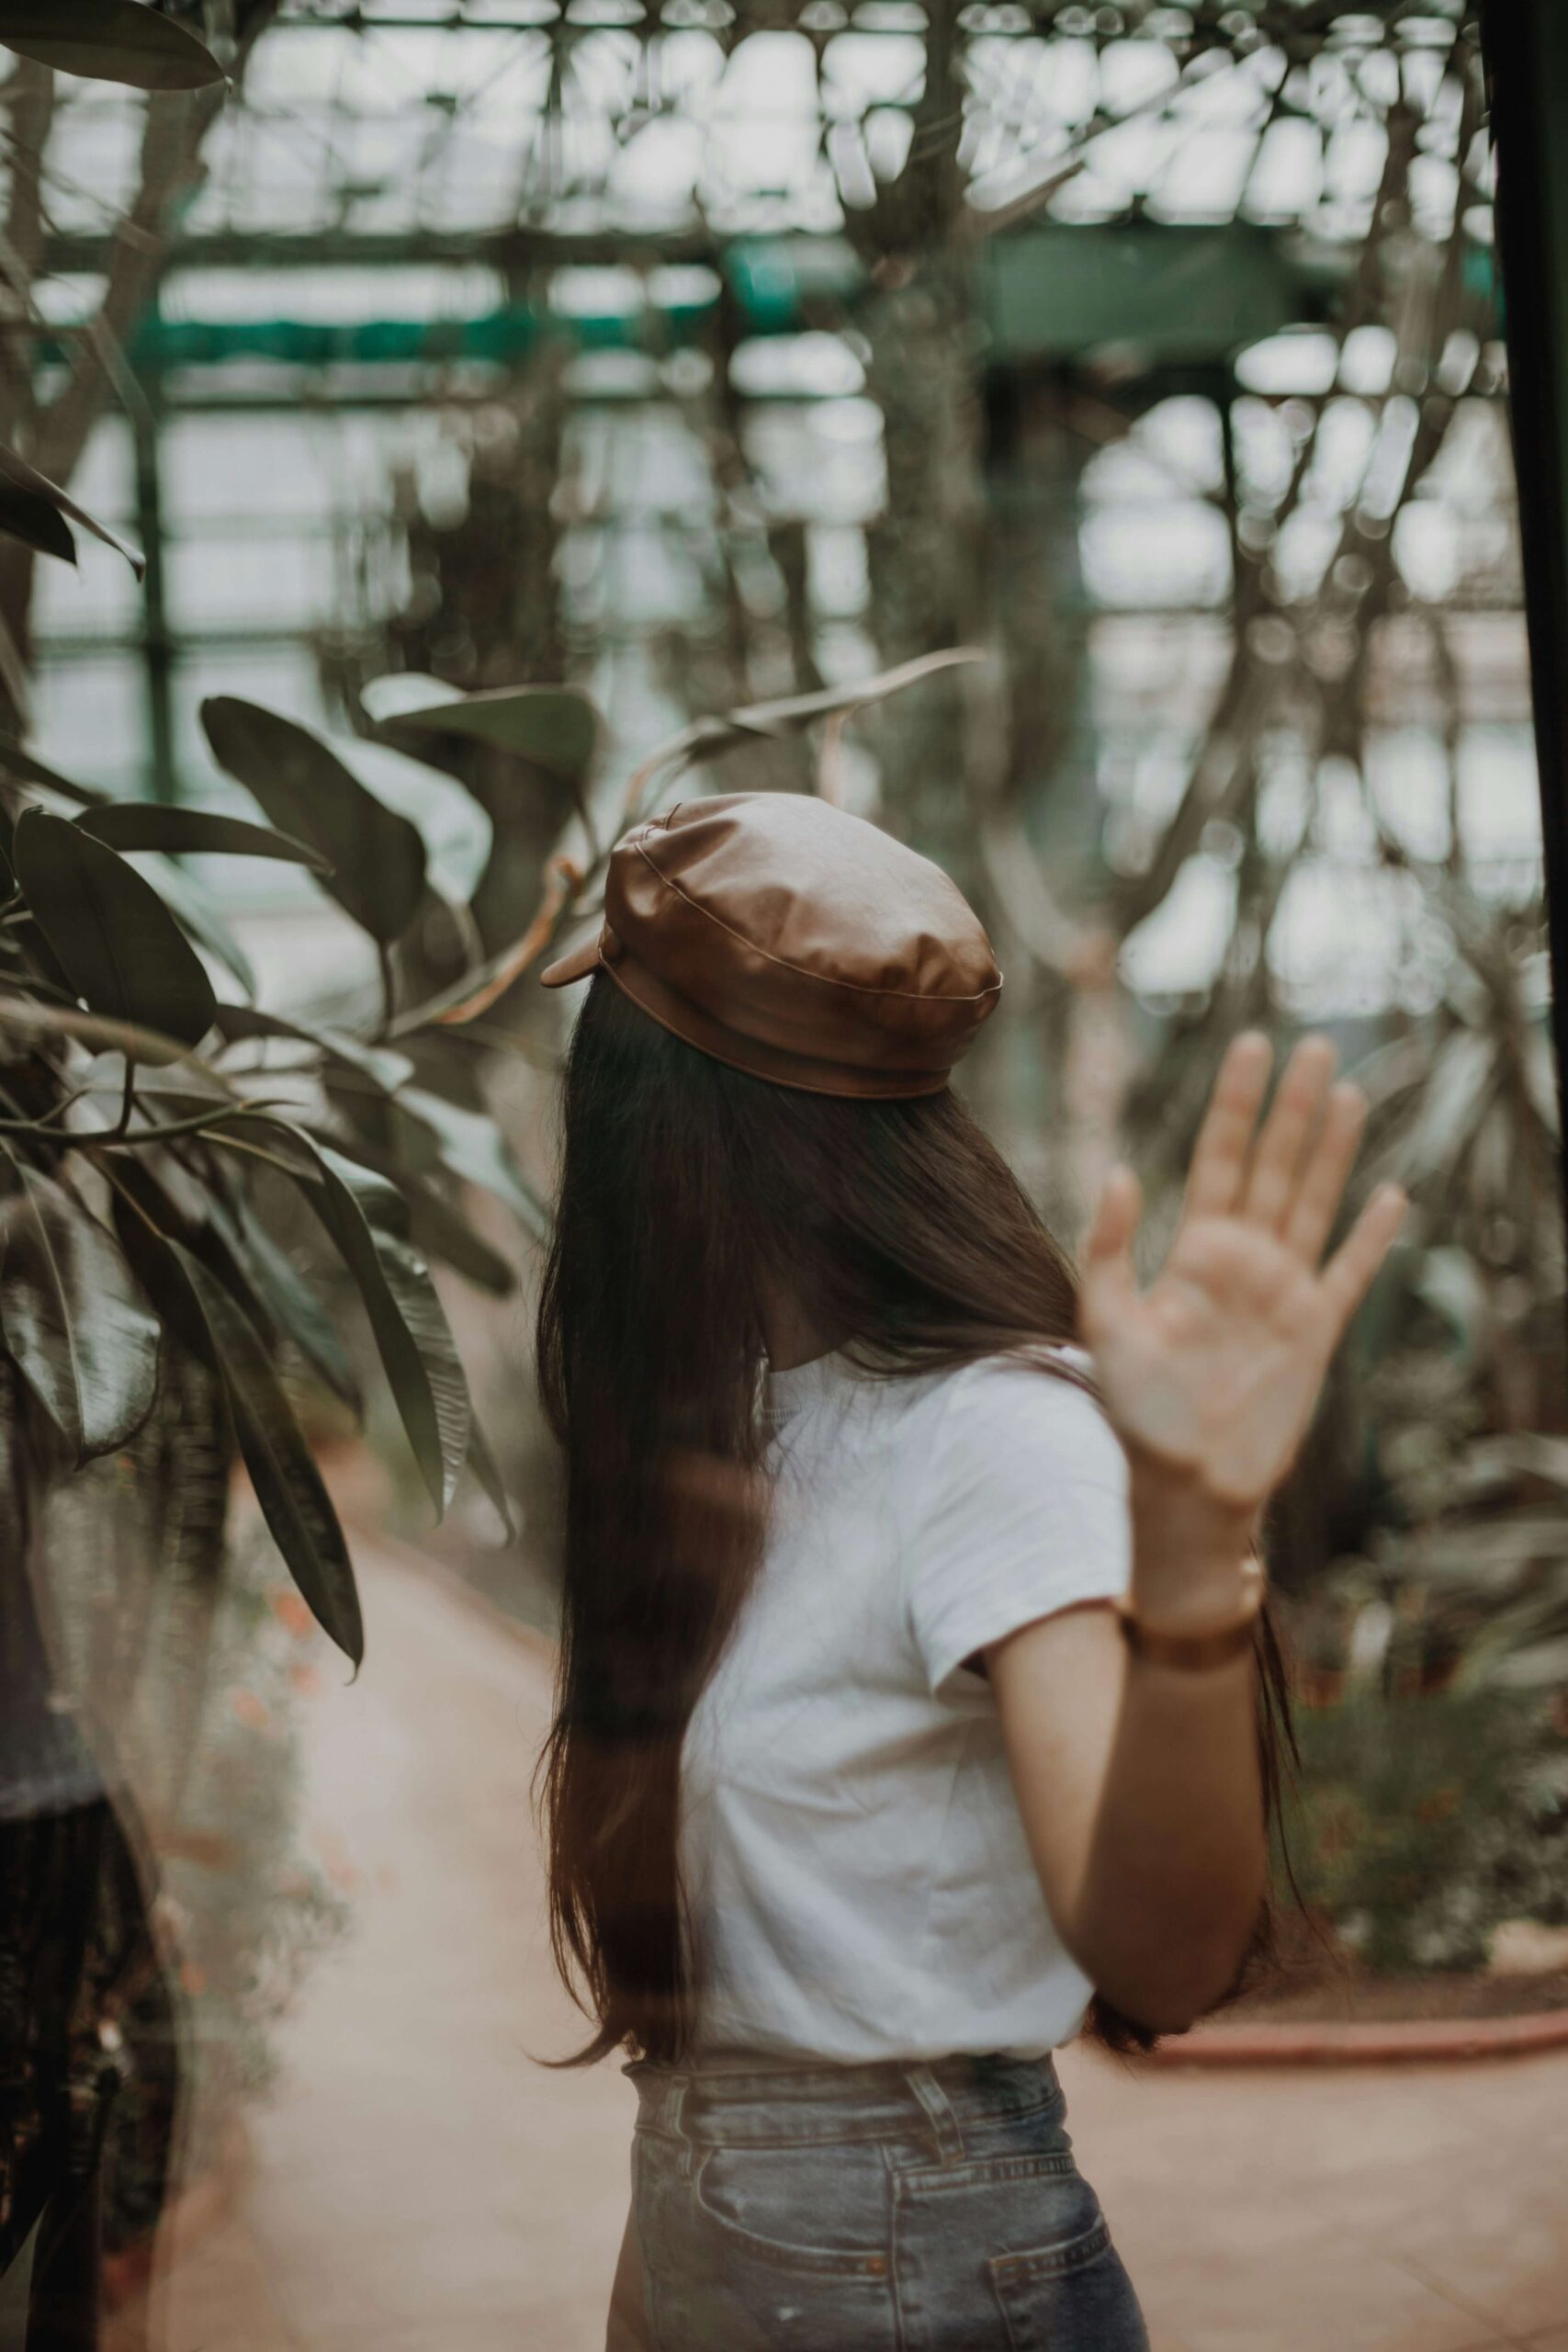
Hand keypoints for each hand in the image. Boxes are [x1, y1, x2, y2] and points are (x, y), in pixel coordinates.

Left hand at [1079, 1033, 1405, 1563]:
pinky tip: (1391, 1196)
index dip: (1236, 1104)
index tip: (1251, 1047)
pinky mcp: (1316, 1332)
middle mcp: (1243, 1261)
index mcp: (1192, 1252)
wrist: (1183, 1483)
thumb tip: (1120, 1171)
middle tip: (1314, 1044)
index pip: (1218, 1158)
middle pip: (1274, 1167)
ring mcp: (1284, 1293)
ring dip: (1331, 1150)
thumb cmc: (1136, 1411)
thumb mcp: (1105, 1323)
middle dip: (1292, 1107)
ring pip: (1314, 1203)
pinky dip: (1371, 1238)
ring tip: (1348, 1092)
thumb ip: (1109, 1249)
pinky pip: (1350, 1274)